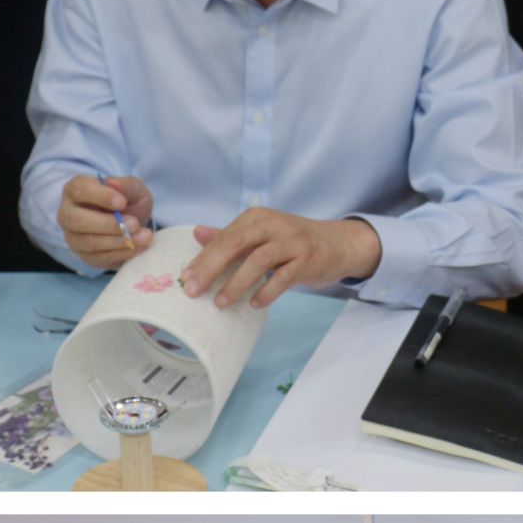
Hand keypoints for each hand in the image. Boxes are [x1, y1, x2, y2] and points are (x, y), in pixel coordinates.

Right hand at [58, 174, 154, 268]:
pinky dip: (121, 254)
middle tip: (134, 224)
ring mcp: (73, 237)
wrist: (131, 225)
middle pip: (77, 220)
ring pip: (88, 242)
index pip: (80, 190)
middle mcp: (67, 213)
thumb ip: (126, 185)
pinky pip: (99, 258)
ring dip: (118, 241)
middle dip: (108, 224)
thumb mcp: (133, 189)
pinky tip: (139, 248)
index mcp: (75, 190)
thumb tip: (113, 183)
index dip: (101, 196)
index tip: (122, 202)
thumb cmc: (127, 202)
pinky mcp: (84, 256)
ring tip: (144, 237)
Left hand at [183, 210, 380, 308]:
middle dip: (211, 269)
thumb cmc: (292, 242)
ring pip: (258, 261)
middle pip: (236, 245)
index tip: (185, 279)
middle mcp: (273, 225)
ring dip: (237, 283)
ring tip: (221, 303)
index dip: (202, 259)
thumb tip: (197, 234)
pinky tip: (254, 304)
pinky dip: (266, 291)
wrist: (337, 244)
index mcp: (256, 218)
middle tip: (193, 291)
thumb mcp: (261, 234)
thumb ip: (230, 235)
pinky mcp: (307, 260)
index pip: (223, 238)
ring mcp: (292, 242)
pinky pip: (283, 277)